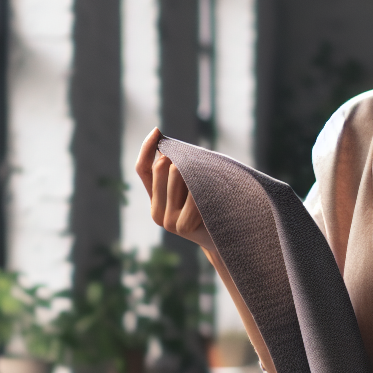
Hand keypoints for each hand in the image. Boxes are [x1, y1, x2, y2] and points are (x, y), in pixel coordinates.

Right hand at [136, 128, 213, 248]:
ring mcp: (167, 221)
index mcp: (155, 202)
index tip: (157, 130)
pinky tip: (216, 196)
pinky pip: (192, 190)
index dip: (147, 148)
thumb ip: (179, 172)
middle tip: (207, 172)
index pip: (143, 169)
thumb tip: (166, 144)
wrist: (230, 242)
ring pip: (176, 173)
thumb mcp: (196, 187)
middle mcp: (156, 213)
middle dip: (183, 160)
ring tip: (213, 187)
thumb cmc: (216, 208)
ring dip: (196, 171)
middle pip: (162, 166)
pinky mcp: (180, 226)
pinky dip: (205, 187)